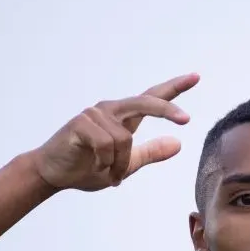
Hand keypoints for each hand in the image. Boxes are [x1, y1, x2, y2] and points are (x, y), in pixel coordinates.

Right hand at [29, 73, 199, 192]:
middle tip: (186, 119)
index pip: (152, 98)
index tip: (196, 77)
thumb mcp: (125, 164)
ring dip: (118, 164)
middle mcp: (111, 110)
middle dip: (166, 109)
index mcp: (123, 118)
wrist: (53, 174)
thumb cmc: (86, 167)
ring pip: (124, 140)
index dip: (174, 87)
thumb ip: (150, 153)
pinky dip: (105, 163)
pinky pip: (106, 145)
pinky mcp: (81, 123)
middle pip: (146, 102)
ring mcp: (94, 114)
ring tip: (107, 173)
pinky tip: (95, 166)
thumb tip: (178, 144)